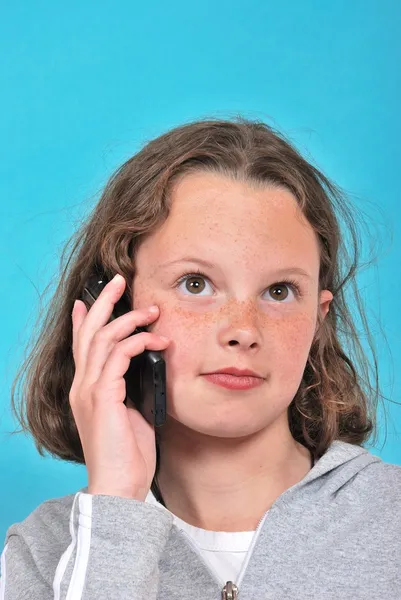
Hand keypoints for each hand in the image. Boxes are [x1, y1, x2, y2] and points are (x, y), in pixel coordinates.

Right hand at [70, 273, 169, 499]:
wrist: (119, 487)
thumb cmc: (128, 454)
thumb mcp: (131, 414)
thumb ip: (131, 389)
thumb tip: (148, 368)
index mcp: (88, 390)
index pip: (82, 346)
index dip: (83, 320)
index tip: (86, 300)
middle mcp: (83, 386)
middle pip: (88, 332)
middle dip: (103, 302)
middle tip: (119, 281)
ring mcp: (90, 390)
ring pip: (103, 338)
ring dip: (130, 319)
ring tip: (153, 311)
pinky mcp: (103, 396)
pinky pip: (118, 356)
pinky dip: (138, 342)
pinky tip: (157, 341)